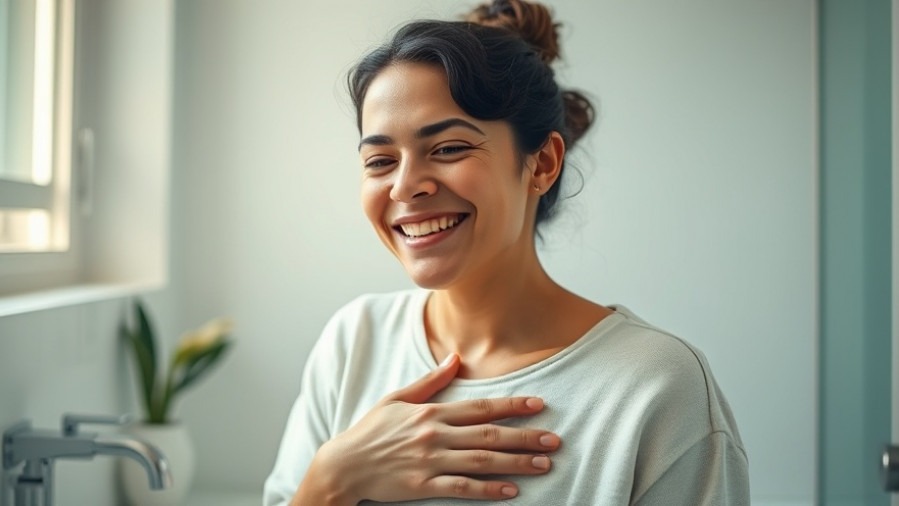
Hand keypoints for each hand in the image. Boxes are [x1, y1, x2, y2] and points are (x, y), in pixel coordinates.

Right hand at [304, 354, 560, 503]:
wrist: (343, 465)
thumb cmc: (370, 431)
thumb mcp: (397, 398)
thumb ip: (430, 381)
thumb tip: (455, 357)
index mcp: (431, 412)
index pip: (480, 407)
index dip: (512, 405)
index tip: (540, 405)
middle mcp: (434, 435)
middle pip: (489, 434)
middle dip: (525, 436)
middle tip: (555, 439)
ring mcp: (429, 461)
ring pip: (481, 461)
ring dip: (516, 463)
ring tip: (544, 464)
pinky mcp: (423, 486)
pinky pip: (461, 487)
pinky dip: (487, 489)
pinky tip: (511, 491)